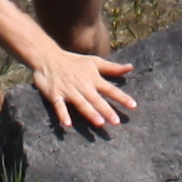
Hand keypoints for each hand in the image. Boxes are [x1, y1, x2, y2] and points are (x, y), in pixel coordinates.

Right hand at [21, 43, 138, 130]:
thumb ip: (112, 68)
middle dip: (106, 110)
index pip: (110, 89)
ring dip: (90, 113)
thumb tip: (131, 67)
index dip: (122, 97)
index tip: (133, 106)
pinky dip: (62, 114)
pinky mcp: (55, 94)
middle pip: (96, 99)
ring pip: (81, 103)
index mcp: (93, 78)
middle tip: (117, 122)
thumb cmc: (73, 61)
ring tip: (100, 123)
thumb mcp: (94, 62)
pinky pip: (59, 106)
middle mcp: (83, 85)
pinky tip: (67, 124)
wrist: (48, 57)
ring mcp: (69, 90)